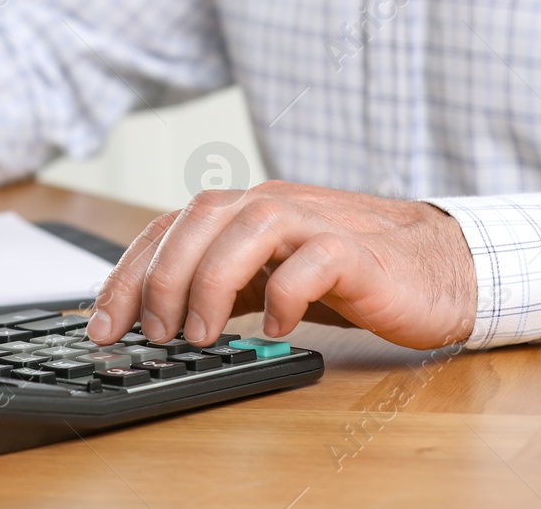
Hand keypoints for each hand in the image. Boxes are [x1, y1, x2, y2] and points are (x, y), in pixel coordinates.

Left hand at [87, 181, 476, 350]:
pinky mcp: (358, 252)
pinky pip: (315, 260)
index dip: (128, 273)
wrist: (437, 266)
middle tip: (152, 333)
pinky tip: (278, 329)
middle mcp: (272, 205)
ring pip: (250, 228)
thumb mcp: (267, 277)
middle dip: (162, 277)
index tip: (103, 324)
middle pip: (199, 218)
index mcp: (243, 210)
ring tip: (201, 335)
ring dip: (213, 282)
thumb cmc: (347, 272)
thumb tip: (156, 323)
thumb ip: (221, 286)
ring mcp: (316, 223)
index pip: (169, 227)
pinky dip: (288, 293)